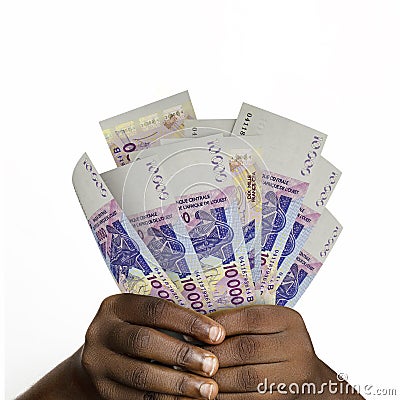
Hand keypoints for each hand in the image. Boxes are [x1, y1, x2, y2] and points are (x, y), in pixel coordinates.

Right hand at [79, 294, 225, 398]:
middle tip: (213, 365)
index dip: (188, 321)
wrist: (105, 358)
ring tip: (208, 390)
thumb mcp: (145, 317)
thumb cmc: (139, 331)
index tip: (218, 334)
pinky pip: (137, 399)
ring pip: (140, 375)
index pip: (154, 309)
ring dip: (178, 384)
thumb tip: (217, 329)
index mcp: (116, 305)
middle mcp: (100, 331)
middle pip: (144, 341)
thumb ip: (170, 318)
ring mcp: (98, 363)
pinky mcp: (102, 391)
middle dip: (183, 354)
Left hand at [202, 305, 346, 399]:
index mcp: (289, 321)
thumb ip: (242, 322)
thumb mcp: (269, 327)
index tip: (193, 332)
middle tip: (186, 356)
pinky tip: (206, 393)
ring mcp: (294, 377)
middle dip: (210, 353)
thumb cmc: (278, 347)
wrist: (311, 383)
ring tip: (190, 375)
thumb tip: (199, 324)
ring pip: (244, 378)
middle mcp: (296, 346)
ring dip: (212, 378)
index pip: (249, 318)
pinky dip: (223, 398)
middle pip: (245, 348)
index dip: (217, 324)